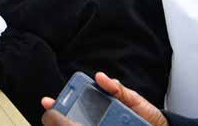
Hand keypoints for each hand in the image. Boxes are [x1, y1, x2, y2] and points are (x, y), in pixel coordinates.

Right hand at [40, 72, 167, 125]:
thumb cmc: (148, 116)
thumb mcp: (133, 99)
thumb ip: (118, 89)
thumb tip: (100, 77)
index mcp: (102, 109)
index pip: (77, 105)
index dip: (61, 104)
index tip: (49, 102)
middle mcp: (99, 121)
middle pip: (75, 119)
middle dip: (63, 116)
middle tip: (55, 114)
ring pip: (82, 125)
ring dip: (74, 123)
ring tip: (68, 122)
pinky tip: (79, 125)